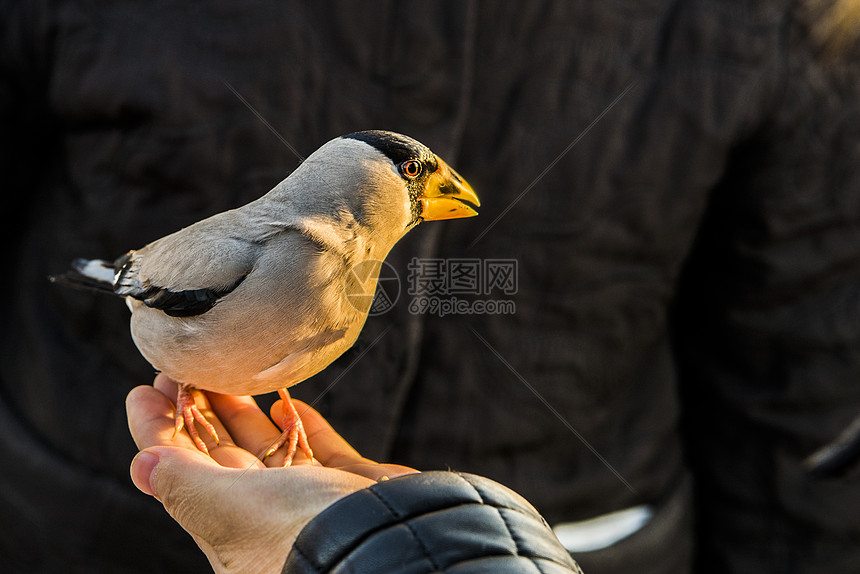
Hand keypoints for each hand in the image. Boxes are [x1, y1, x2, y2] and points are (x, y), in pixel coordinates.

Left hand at [127, 374, 416, 573]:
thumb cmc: (295, 533)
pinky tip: (285, 403)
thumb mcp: (226, 509)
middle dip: (198, 412)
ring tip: (224, 372)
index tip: (145, 389)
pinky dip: (302, 425)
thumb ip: (183, 481)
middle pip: (220, 455)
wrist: (383, 543)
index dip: (158, 429)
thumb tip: (140, 464)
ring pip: (268, 447)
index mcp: (226, 523)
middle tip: (182, 368)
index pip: (178, 469)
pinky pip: (319, 449)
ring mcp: (309, 498)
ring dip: (243, 411)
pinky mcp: (350, 484)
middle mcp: (265, 513)